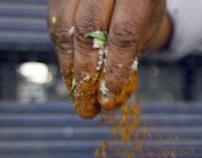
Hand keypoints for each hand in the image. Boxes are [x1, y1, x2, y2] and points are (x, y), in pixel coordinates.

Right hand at [47, 0, 169, 117]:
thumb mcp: (147, 28)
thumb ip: (131, 52)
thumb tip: (110, 90)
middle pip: (88, 29)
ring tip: (78, 94)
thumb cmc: (140, 9)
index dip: (114, 69)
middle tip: (88, 103)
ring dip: (70, 67)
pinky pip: (54, 25)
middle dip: (87, 72)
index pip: (123, 34)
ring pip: (64, 28)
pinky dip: (62, 53)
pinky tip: (71, 74)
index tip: (108, 98)